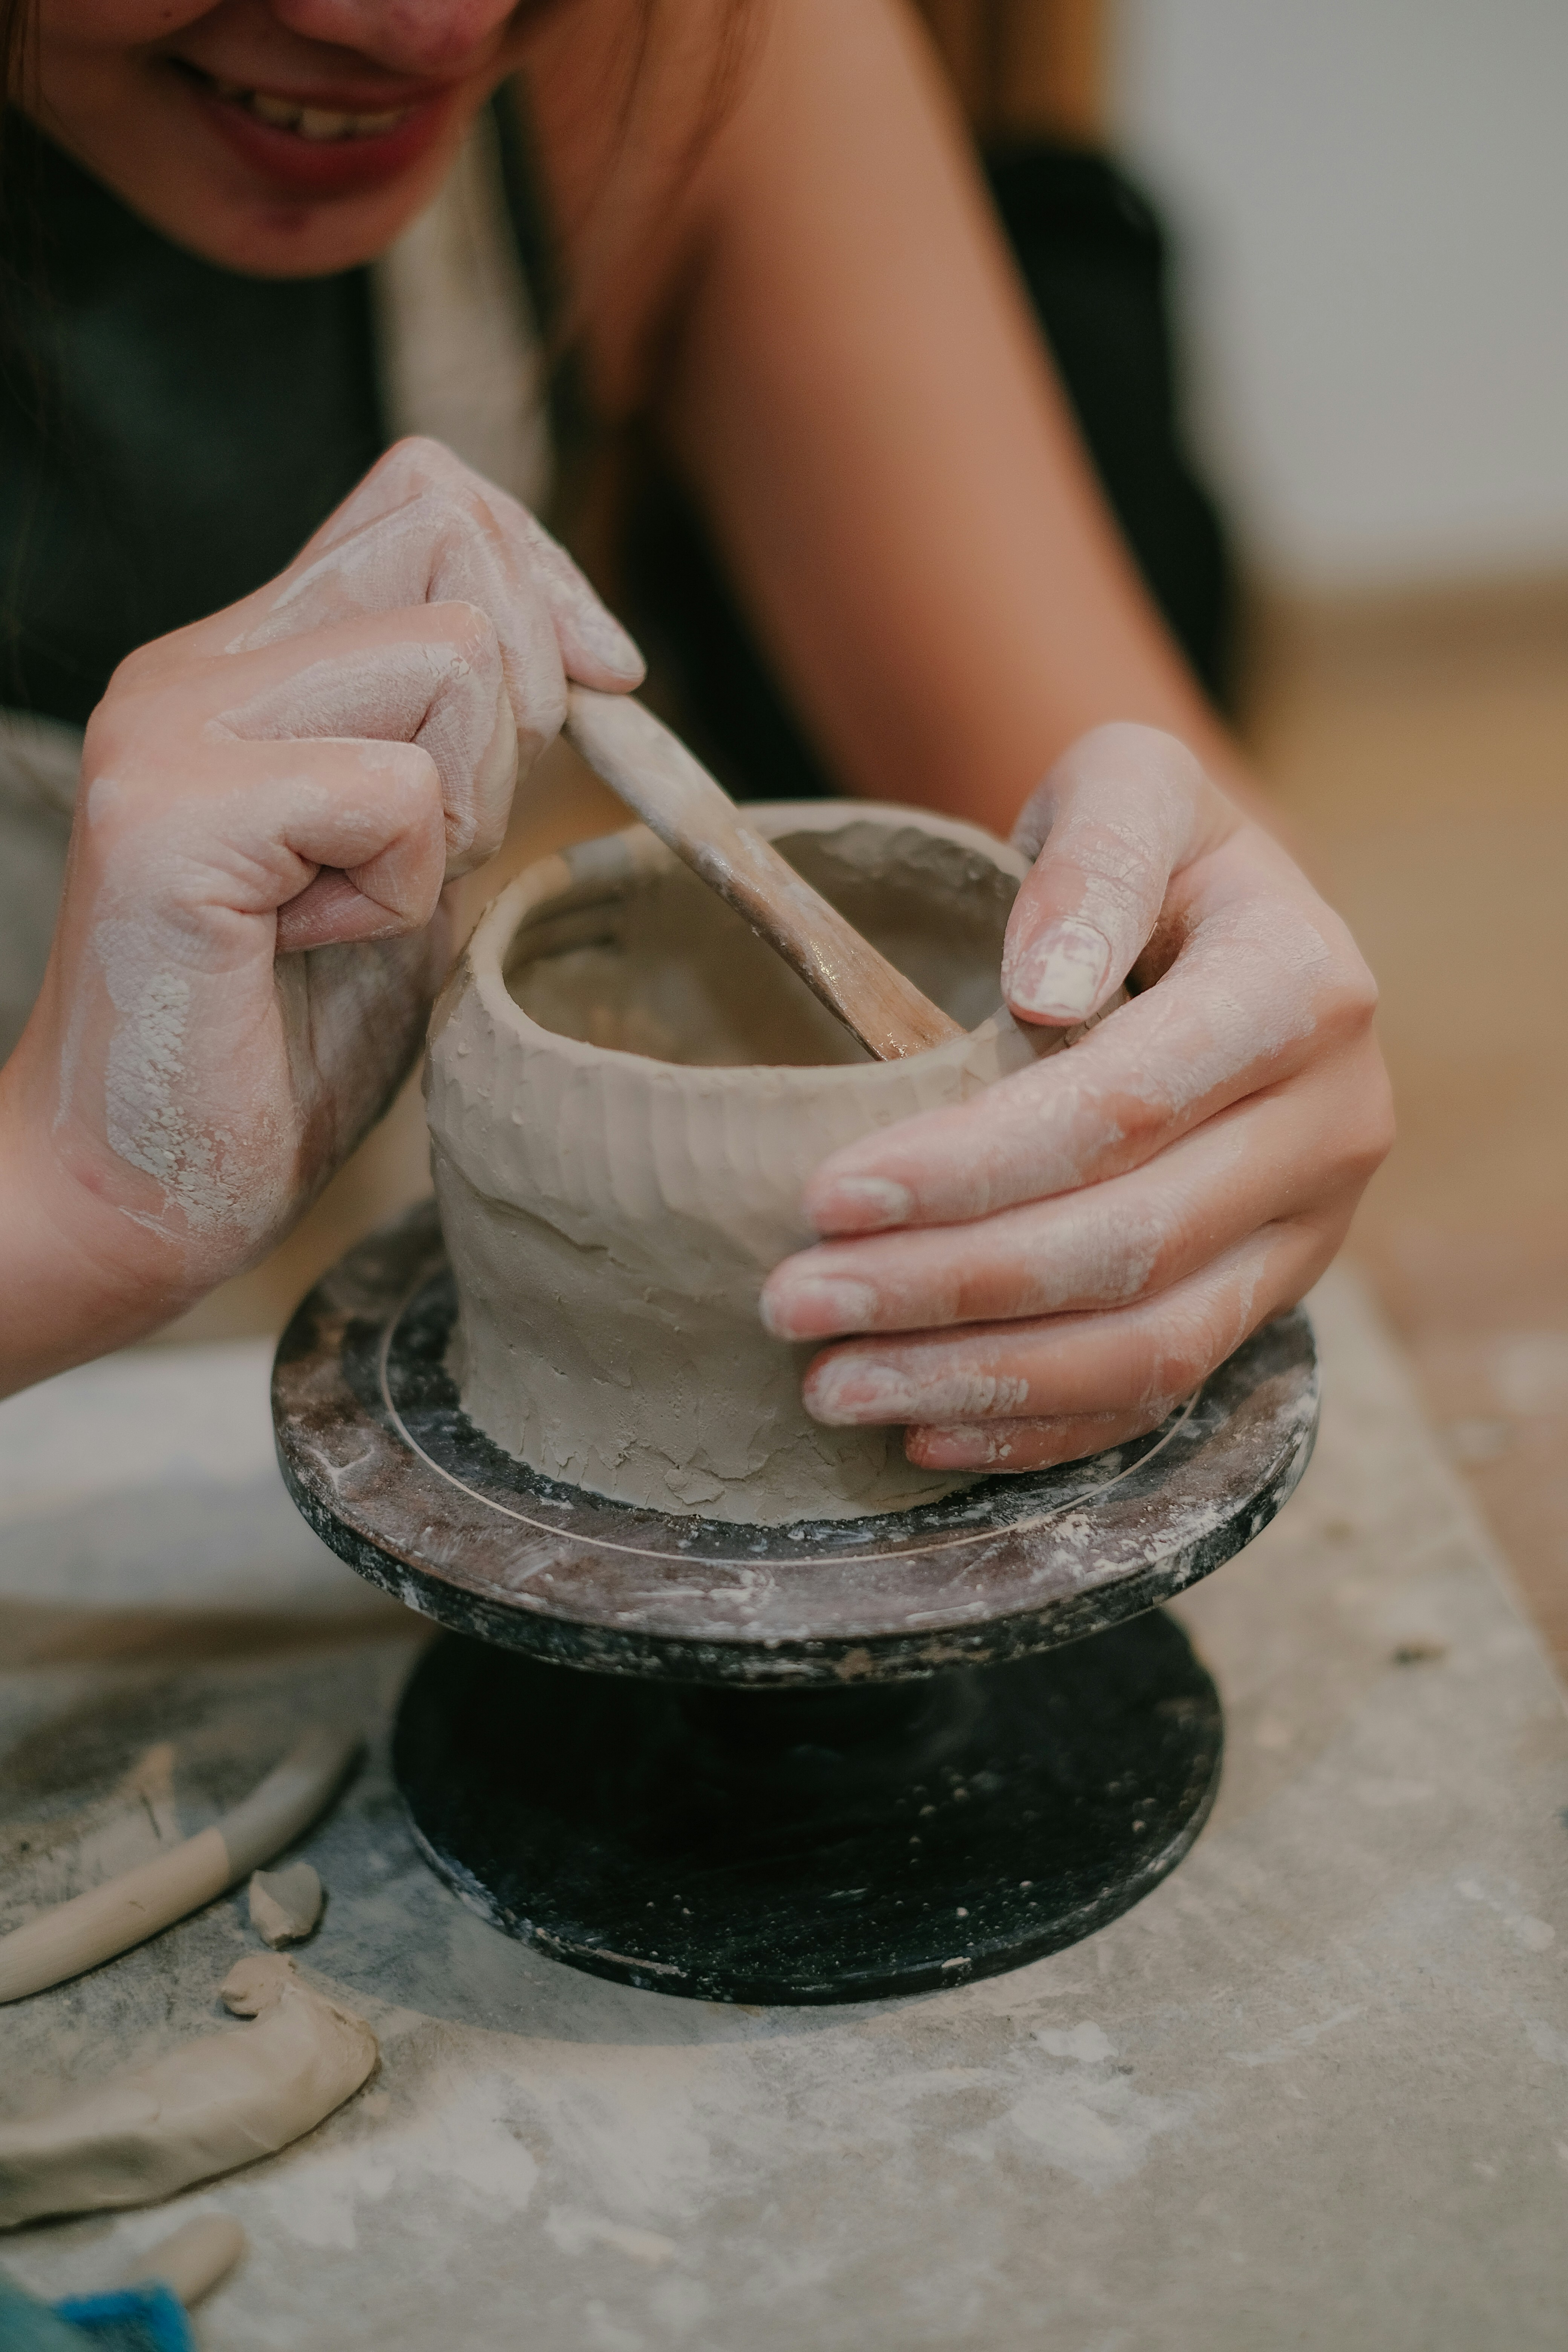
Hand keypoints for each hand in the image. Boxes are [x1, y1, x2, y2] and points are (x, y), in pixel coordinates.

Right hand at [0, 437, 641, 1387]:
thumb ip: (463, 748)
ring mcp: (172, 730)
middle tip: (443, 843)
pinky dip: (402, 894)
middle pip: (452, 543)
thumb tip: (587, 658)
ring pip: (451, 660)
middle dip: (521, 704)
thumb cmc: (280, 1042)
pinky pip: (397, 797)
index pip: (427, 497)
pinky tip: (313, 946)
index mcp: (249, 661)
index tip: (599, 692)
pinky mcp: (174, 818)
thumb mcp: (412, 861)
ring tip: (362, 903)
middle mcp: (196, 666)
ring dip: (460, 808)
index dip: (541, 576)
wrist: (139, 1184)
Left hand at [761, 723, 1392, 1470]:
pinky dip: (1039, 1427)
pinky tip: (922, 1426)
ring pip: (1148, 1347)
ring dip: (978, 1381)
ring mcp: (1309, 1229)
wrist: (1224, 928)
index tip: (826, 1195)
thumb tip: (1049, 987)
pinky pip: (1161, 1392)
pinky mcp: (1270, 1296)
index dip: (970, 1166)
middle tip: (790, 1303)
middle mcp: (1331, 1124)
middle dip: (946, 1289)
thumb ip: (1095, 855)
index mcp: (1304, 990)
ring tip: (828, 1385)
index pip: (1124, 1105)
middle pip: (1129, 1245)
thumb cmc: (1151, 852)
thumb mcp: (1127, 785)